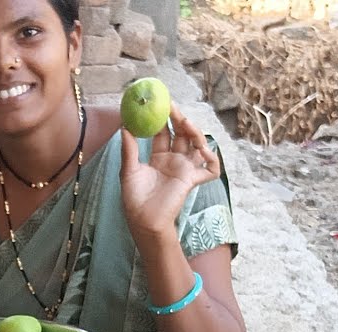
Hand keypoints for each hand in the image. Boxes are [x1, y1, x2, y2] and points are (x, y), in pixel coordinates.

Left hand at [121, 105, 220, 244]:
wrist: (143, 221)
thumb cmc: (134, 199)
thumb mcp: (128, 171)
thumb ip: (129, 149)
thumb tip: (124, 126)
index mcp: (159, 158)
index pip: (164, 133)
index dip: (163, 119)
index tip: (159, 104)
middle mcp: (174, 161)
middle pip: (182, 135)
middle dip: (179, 119)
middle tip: (172, 106)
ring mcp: (185, 170)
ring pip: (198, 146)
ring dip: (195, 132)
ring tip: (185, 122)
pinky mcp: (192, 180)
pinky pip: (210, 169)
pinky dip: (212, 159)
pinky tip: (204, 149)